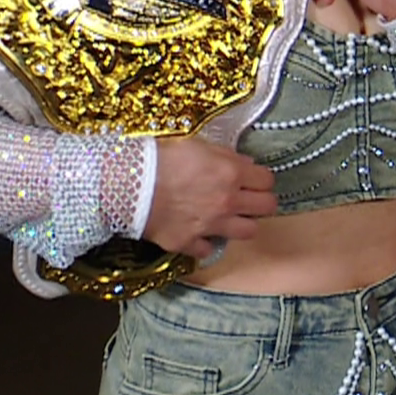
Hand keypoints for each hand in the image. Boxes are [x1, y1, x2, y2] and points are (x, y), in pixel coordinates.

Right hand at [142, 136, 277, 259]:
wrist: (128, 184)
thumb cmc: (161, 157)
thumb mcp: (197, 145)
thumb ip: (225, 156)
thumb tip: (245, 165)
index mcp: (232, 174)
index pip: (267, 180)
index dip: (261, 179)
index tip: (252, 180)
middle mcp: (228, 202)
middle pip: (267, 207)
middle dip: (261, 202)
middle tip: (248, 199)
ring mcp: (211, 225)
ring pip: (248, 232)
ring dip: (242, 224)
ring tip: (229, 218)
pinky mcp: (189, 243)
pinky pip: (207, 250)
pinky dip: (205, 243)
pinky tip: (198, 234)